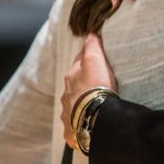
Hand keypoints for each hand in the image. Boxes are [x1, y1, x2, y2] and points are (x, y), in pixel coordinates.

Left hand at [61, 34, 116, 149]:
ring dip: (80, 103)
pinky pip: (74, 125)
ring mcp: (67, 112)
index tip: (97, 57)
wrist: (94, 117)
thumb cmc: (96, 86)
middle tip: (97, 82)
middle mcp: (66, 94)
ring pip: (73, 104)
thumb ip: (92, 46)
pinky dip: (78, 123)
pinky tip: (86, 124)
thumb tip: (91, 33)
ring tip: (93, 105)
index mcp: (71, 76)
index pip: (79, 62)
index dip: (88, 58)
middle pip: (75, 84)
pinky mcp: (71, 129)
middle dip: (83, 82)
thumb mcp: (95, 60)